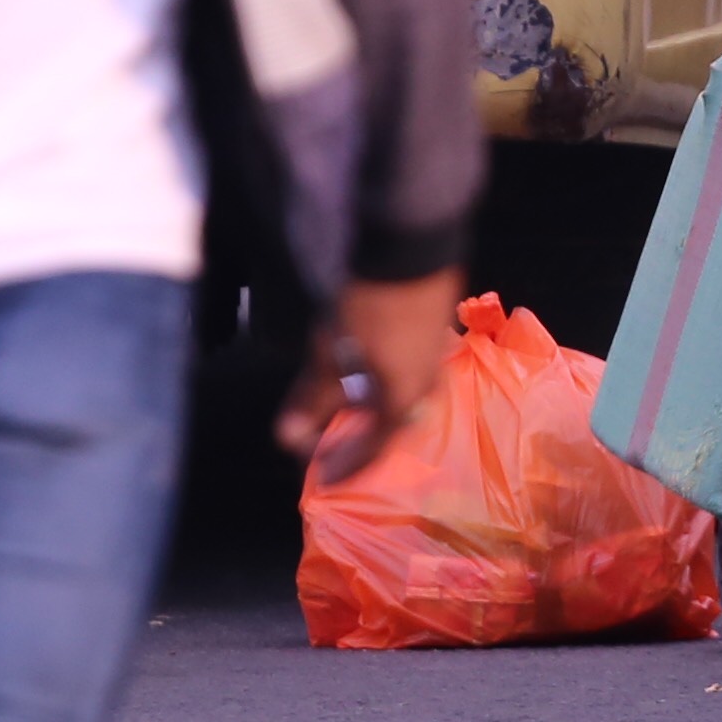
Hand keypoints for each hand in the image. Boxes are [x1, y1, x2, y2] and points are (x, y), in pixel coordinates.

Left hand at [283, 269, 460, 484]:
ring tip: (341, 405)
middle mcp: (425, 387)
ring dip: (369, 407)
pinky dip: (382, 382)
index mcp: (402, 400)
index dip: (345, 466)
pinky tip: (363, 370)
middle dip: (356, 436)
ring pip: (399, 397)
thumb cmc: (367, 304)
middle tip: (327, 439)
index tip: (322, 476)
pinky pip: (408, 374)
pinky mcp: (433, 333)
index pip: (372, 450)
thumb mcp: (331, 353)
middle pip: (388, 425)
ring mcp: (434, 359)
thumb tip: (287, 438)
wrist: (409, 245)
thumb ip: (313, 398)